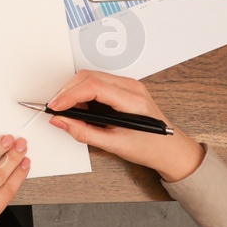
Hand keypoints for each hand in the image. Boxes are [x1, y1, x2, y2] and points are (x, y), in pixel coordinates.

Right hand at [46, 71, 202, 182]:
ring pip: (90, 76)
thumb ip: (83, 132)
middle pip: (88, 76)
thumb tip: (61, 121)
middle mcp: (131, 87)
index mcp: (132, 100)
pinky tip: (81, 107)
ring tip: (69, 110)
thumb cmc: (150, 148)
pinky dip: (83, 92)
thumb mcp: (114, 144)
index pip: (93, 87)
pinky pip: (97, 81)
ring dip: (74, 90)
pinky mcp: (124, 87)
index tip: (55, 107)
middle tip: (57, 109)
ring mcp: (128, 85)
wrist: (170, 150)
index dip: (69, 95)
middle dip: (67, 91)